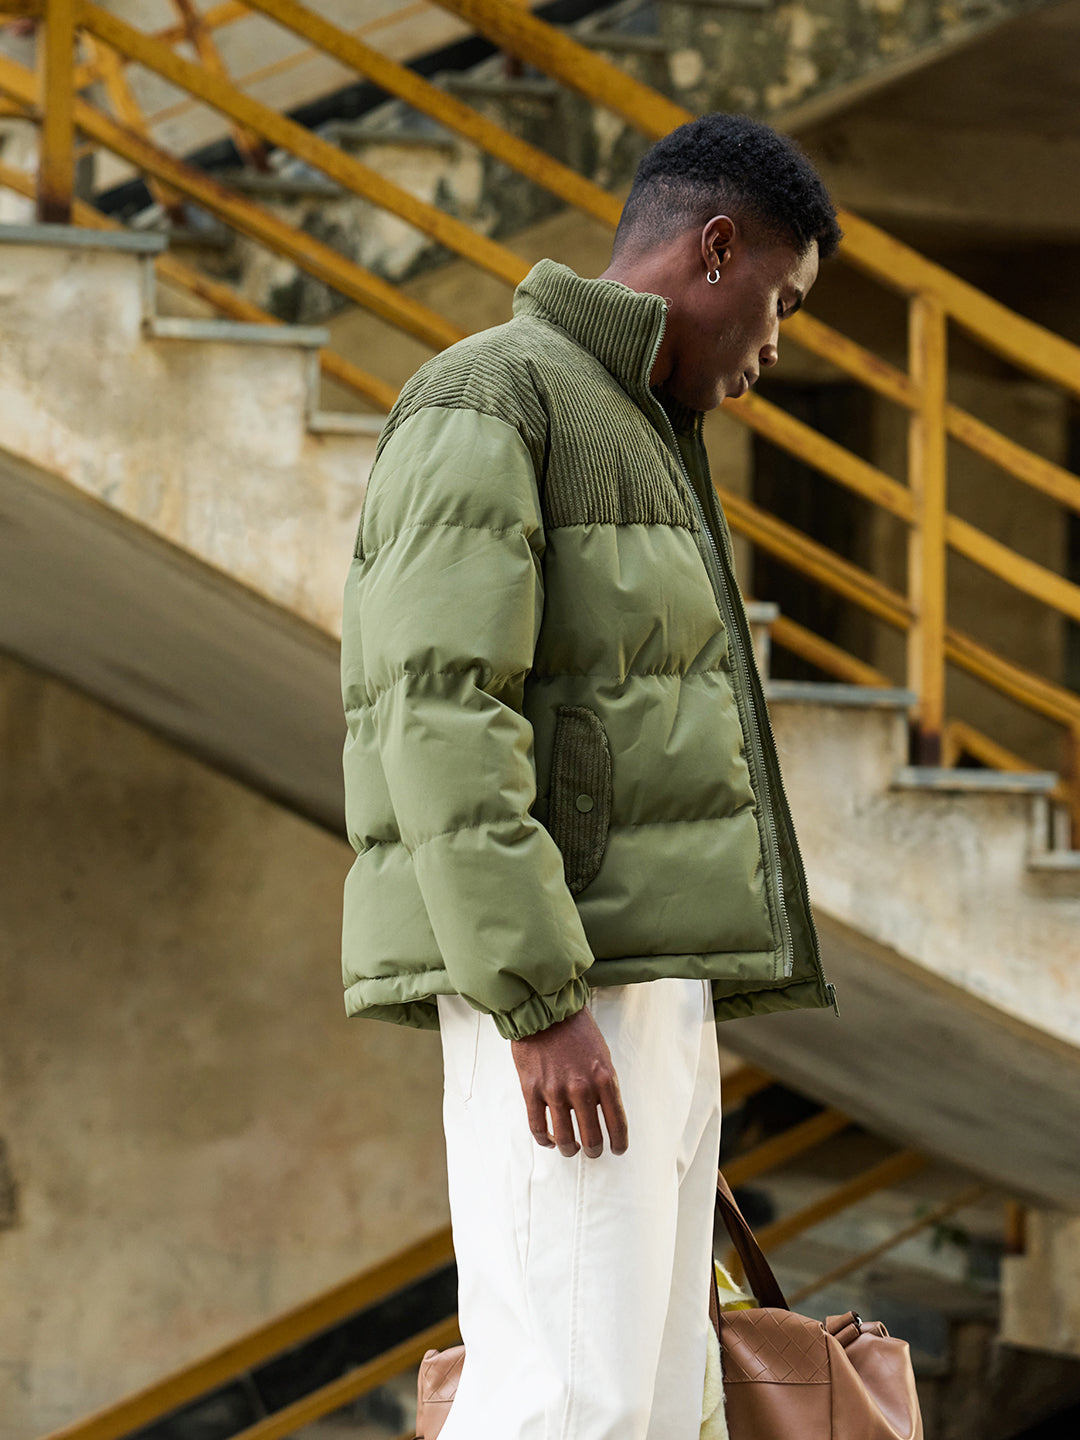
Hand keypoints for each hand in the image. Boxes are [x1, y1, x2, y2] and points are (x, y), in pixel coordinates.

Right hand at [511, 1007, 628, 1158]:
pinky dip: (545, 1140)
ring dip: (570, 1149)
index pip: (617, 1124)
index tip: (618, 1149)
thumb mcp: (602, 1055)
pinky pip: (538, 1128)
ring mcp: (555, 1091)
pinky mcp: (531, 1090)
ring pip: (565, 1140)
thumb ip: (604, 1085)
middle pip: (592, 1138)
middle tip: (593, 1151)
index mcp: (605, 1079)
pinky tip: (550, 1140)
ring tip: (571, 1148)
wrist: (545, 1010)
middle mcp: (582, 1089)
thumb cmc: (576, 1030)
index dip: (619, 1143)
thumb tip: (605, 1113)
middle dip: (594, 1150)